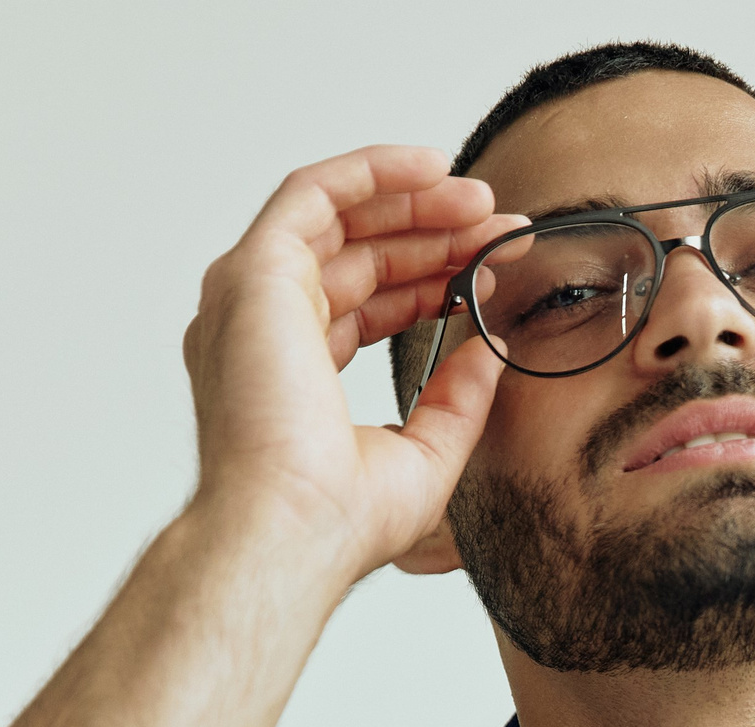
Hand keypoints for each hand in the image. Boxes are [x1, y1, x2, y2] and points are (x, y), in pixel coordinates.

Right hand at [179, 146, 524, 590]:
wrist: (294, 530)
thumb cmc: (338, 520)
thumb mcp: (425, 453)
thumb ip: (457, 398)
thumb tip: (491, 348)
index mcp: (292, 372)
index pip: (369, 303)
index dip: (435, 279)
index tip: (494, 270)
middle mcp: (263, 329)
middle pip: (358, 256)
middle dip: (435, 235)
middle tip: (502, 228)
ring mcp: (252, 299)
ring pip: (338, 218)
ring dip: (413, 200)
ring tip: (482, 202)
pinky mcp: (254, 273)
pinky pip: (313, 194)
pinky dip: (370, 172)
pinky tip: (429, 168)